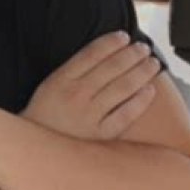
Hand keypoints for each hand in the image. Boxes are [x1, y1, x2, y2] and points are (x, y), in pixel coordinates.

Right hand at [21, 31, 159, 139]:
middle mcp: (75, 95)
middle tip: (143, 48)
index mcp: (59, 81)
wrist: (36, 153)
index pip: (91, 54)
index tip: (124, 36)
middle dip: (131, 54)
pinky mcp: (100, 135)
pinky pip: (126, 114)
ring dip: (141, 72)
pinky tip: (149, 90)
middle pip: (111, 67)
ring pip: (123, 87)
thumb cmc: (41, 118)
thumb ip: (70, 72)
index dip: (111, 42)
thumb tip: (100, 56)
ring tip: (152, 64)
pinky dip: (140, 101)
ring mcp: (89, 115)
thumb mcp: (47, 88)